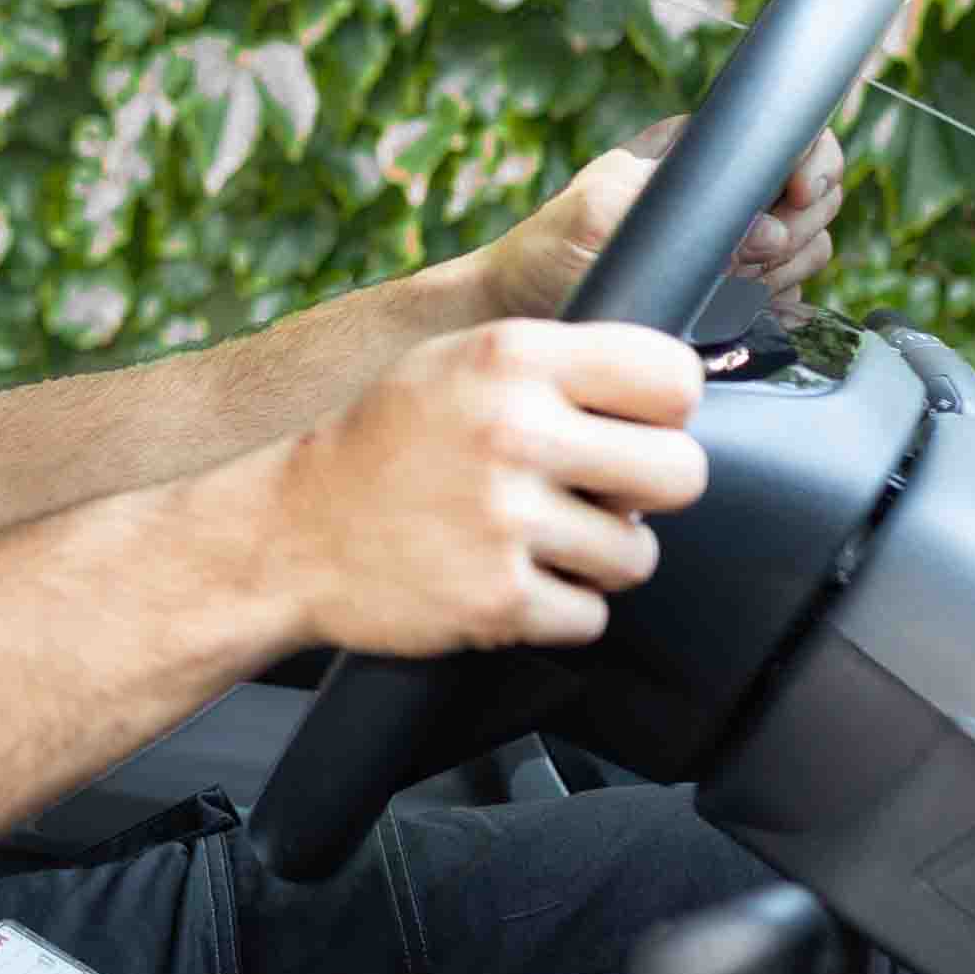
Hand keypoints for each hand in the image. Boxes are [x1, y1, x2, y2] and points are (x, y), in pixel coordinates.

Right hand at [263, 318, 707, 656]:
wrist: (292, 532)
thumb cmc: (387, 442)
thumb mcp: (461, 359)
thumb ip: (559, 361)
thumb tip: (674, 387)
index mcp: (512, 356)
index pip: (673, 377)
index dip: (664, 409)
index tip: (635, 424)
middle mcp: (514, 432)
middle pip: (682, 472)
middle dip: (649, 490)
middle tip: (599, 491)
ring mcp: (506, 521)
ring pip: (638, 556)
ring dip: (599, 557)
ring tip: (536, 537)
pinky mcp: (498, 601)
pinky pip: (591, 617)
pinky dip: (558, 609)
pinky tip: (509, 578)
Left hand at [471, 119, 846, 320]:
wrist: (524, 314)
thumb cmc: (548, 250)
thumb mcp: (598, 209)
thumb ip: (676, 202)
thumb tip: (762, 228)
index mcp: (700, 151)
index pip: (791, 134)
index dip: (811, 160)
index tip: (795, 192)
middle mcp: (726, 193)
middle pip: (818, 193)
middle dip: (798, 223)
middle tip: (752, 255)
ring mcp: (737, 245)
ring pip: (812, 245)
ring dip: (786, 268)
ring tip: (732, 283)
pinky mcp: (738, 295)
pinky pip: (793, 295)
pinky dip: (777, 303)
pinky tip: (734, 309)